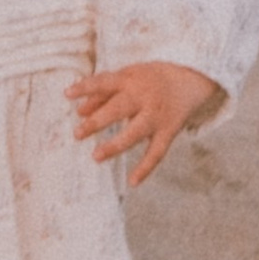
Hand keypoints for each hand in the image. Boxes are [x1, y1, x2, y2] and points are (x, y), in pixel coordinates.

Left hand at [69, 59, 223, 187]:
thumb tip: (79, 111)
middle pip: (120, 108)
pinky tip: (132, 182)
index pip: (106, 82)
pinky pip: (157, 151)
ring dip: (116, 144)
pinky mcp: (169, 131)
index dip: (86, 87)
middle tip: (78, 134)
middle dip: (98, 121)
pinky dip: (146, 168)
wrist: (191, 79)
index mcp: (131, 80)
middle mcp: (144, 97)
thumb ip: (103, 93)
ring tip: (96, 156)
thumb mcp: (128, 77)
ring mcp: (157, 116)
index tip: (67, 94)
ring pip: (136, 132)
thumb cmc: (150, 79)